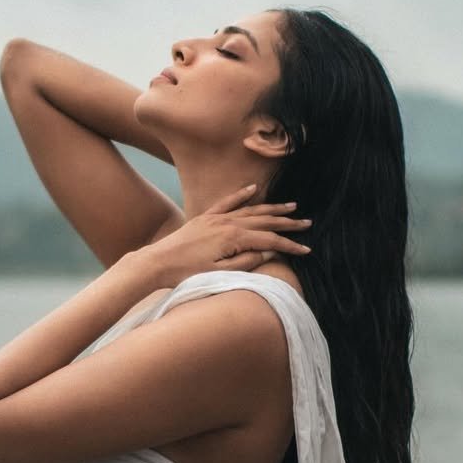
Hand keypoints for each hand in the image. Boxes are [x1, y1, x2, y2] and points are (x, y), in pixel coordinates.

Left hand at [125, 184, 311, 290]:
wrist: (156, 262)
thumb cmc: (186, 273)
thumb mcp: (219, 273)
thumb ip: (245, 261)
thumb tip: (267, 251)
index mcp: (233, 238)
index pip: (269, 240)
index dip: (289, 245)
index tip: (306, 249)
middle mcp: (227, 223)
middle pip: (264, 221)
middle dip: (287, 223)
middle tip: (306, 223)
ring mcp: (216, 218)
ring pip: (251, 210)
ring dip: (272, 208)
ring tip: (290, 207)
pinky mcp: (205, 217)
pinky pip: (228, 202)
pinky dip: (242, 195)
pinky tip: (254, 189)